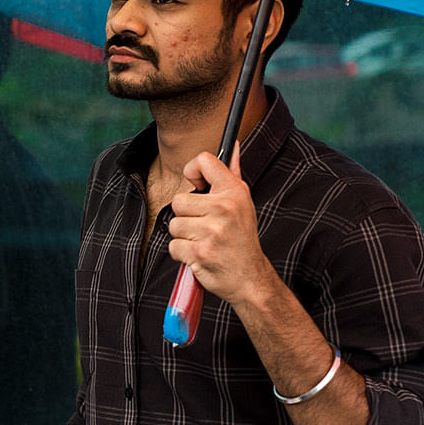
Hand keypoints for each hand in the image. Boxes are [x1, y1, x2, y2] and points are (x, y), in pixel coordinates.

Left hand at [167, 142, 275, 306]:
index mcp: (235, 192)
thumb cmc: (241, 239)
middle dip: (186, 216)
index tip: (195, 185)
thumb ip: (232, 174)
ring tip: (204, 241)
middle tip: (205, 227)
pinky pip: (173, 246)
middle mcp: (225, 208)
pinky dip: (182, 254)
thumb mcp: (243, 203)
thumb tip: (232, 146)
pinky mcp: (200, 252)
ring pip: (174, 225)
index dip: (191, 171)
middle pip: (178, 200)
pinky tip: (200, 255)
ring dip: (184, 237)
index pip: (204, 161)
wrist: (250, 278)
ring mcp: (212, 231)